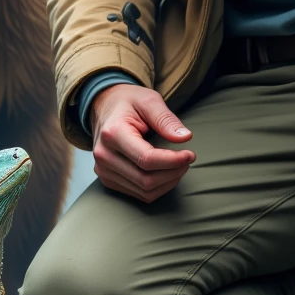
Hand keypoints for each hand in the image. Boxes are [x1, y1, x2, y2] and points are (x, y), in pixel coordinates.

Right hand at [91, 82, 194, 202]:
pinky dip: (158, 187)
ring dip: (168, 182)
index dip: (173, 161)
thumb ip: (166, 119)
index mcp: (113, 133)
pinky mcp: (108, 179)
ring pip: (144, 191)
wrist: (104, 107)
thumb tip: (185, 138)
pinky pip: (138, 194)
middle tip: (187, 159)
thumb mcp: (149, 101)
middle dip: (173, 173)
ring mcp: (103, 170)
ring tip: (179, 165)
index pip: (146, 159)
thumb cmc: (129, 102)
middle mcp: (104, 156)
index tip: (190, 154)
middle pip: (146, 180)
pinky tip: (166, 173)